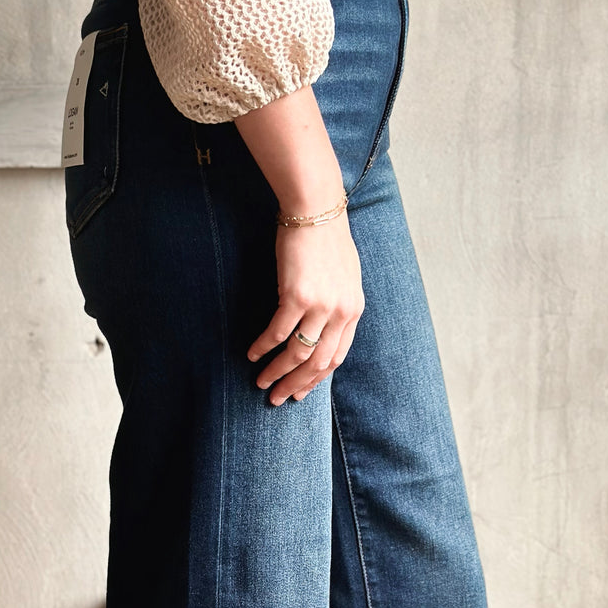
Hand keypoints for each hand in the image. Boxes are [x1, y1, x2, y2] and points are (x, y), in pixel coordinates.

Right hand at [246, 210, 364, 404]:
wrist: (316, 208)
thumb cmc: (325, 238)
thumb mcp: (343, 276)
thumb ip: (335, 304)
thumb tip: (318, 328)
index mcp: (354, 310)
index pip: (337, 357)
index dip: (316, 379)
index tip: (300, 392)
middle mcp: (342, 312)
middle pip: (319, 363)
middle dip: (296, 385)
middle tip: (277, 399)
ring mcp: (321, 306)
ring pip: (298, 353)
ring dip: (277, 372)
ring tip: (261, 382)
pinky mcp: (298, 296)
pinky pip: (278, 332)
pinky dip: (263, 347)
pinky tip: (252, 354)